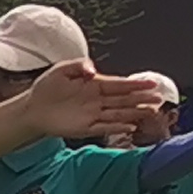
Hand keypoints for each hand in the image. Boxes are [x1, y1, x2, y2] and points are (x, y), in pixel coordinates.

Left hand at [19, 62, 158, 140]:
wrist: (33, 107)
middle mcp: (98, 100)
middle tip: (159, 98)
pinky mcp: (86, 128)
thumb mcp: (61, 69)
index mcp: (95, 84)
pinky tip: (131, 126)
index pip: (119, 84)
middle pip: (124, 99)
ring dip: (135, 113)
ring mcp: (93, 114)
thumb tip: (94, 70)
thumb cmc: (48, 87)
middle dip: (142, 98)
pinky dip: (117, 127)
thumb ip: (79, 65)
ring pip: (119, 113)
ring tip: (152, 112)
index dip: (136, 84)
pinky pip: (105, 127)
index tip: (153, 83)